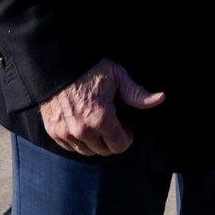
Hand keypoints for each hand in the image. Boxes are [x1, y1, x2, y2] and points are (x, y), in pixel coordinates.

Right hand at [38, 58, 163, 156]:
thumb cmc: (89, 68)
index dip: (127, 137)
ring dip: (95, 142)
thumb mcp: (117, 76)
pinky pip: (70, 147)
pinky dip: (78, 141)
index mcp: (101, 119)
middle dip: (111, 140)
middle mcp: (83, 130)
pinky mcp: (53, 131)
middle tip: (112, 125)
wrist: (57, 62)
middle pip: (104, 151)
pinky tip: (82, 126)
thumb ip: (137, 93)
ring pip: (87, 151)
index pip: (120, 146)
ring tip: (97, 125)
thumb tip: (160, 98)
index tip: (126, 128)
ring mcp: (66, 132)